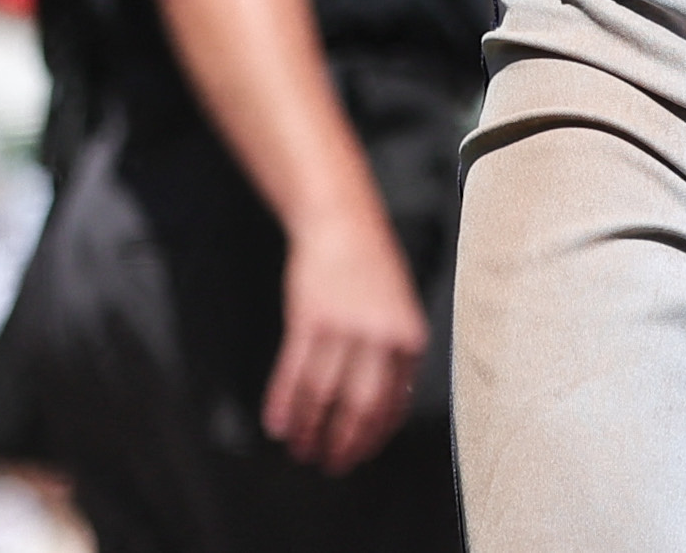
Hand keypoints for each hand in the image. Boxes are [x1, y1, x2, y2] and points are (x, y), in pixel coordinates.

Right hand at [261, 210, 427, 475]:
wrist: (342, 222)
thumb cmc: (371, 267)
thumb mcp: (400, 312)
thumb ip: (395, 357)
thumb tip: (382, 410)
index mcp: (408, 339)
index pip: (394, 404)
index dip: (374, 436)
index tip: (360, 455)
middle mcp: (379, 337)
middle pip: (360, 407)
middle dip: (342, 443)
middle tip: (330, 464)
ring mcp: (343, 328)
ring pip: (323, 395)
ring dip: (309, 428)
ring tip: (300, 449)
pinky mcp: (310, 319)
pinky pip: (294, 371)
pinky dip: (284, 402)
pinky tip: (276, 423)